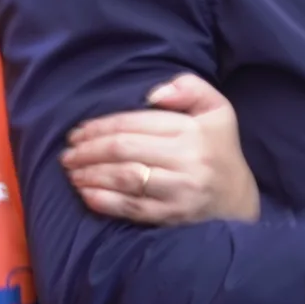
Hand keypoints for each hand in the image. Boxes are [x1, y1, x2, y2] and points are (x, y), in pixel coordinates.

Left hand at [63, 73, 260, 224]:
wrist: (237, 199)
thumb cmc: (217, 150)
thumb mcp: (216, 110)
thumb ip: (191, 87)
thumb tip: (154, 93)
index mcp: (193, 130)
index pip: (135, 124)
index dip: (100, 126)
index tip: (78, 132)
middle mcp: (188, 160)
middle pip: (124, 150)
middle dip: (88, 150)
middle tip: (68, 154)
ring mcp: (180, 190)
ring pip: (124, 177)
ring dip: (90, 174)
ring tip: (72, 172)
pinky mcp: (173, 215)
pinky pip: (131, 207)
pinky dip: (103, 200)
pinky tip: (85, 194)